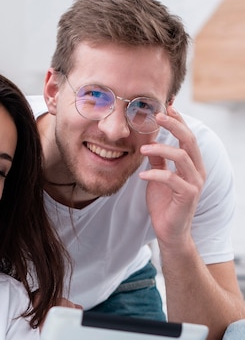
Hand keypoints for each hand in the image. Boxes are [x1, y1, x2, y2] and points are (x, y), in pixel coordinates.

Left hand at [139, 107, 204, 251]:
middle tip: (157, 115)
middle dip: (174, 125)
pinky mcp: (187, 195)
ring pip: (182, 157)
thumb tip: (149, 143)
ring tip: (143, 149)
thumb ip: (158, 161)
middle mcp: (197, 171)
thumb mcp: (158, 178)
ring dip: (161, 149)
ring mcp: (194, 183)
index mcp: (193, 164)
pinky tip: (141, 176)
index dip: (178, 121)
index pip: (187, 137)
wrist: (169, 231)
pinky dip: (155, 174)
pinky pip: (172, 179)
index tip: (167, 107)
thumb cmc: (164, 204)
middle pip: (189, 141)